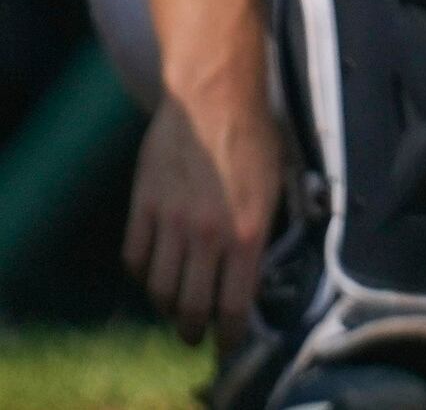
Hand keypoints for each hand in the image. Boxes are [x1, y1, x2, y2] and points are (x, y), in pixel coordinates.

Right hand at [126, 84, 285, 339]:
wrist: (215, 97)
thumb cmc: (256, 137)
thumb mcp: (276, 186)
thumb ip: (265, 230)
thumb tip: (258, 269)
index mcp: (247, 232)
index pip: (234, 304)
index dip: (230, 333)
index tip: (228, 342)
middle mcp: (207, 234)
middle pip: (190, 306)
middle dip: (192, 329)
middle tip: (194, 334)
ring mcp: (171, 222)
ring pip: (159, 288)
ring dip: (166, 304)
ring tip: (174, 305)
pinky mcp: (143, 206)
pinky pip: (134, 257)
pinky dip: (142, 272)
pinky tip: (153, 270)